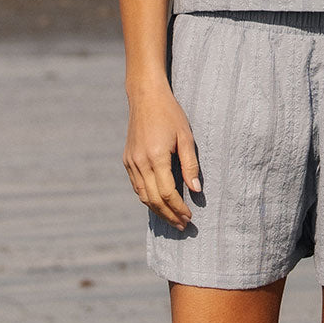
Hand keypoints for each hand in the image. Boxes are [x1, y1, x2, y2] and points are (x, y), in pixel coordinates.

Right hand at [123, 85, 200, 230]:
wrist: (146, 97)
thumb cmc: (170, 114)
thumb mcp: (186, 136)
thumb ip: (190, 164)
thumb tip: (196, 190)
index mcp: (156, 157)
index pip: (168, 193)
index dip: (179, 208)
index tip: (190, 216)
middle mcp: (140, 162)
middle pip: (154, 199)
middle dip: (169, 215)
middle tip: (183, 226)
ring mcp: (131, 162)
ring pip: (143, 196)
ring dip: (158, 210)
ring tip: (172, 219)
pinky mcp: (127, 160)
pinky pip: (137, 186)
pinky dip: (147, 198)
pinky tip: (159, 202)